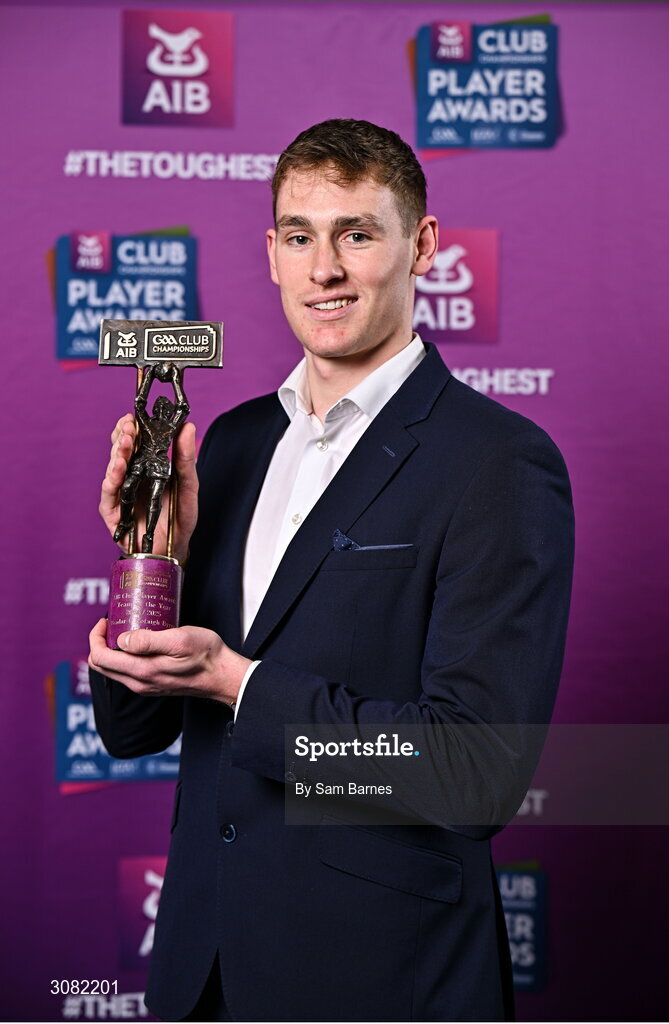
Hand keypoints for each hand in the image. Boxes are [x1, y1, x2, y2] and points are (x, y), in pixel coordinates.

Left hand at [88, 618, 249, 705]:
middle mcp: (139, 683)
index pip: (100, 658)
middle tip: (112, 622)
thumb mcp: (179, 640)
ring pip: (113, 670)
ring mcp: (145, 686)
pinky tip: (138, 642)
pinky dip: (124, 657)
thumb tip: (121, 639)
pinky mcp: (153, 685)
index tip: (106, 620)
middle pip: (102, 666)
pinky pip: (127, 672)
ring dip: (111, 649)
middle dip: (99, 642)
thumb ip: (148, 641)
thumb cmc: (206, 655)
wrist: (223, 676)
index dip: (95, 637)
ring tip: (125, 629)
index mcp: (142, 670)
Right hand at [99, 414, 197, 563]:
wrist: (175, 548)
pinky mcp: (113, 511)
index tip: (133, 416)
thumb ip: (186, 457)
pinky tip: (117, 468)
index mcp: (145, 466)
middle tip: (130, 426)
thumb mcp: (189, 484)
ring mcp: (120, 493)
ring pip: (113, 468)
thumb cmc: (179, 516)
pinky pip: (109, 493)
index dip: (131, 427)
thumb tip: (188, 427)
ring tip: (126, 443)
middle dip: (123, 436)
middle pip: (119, 450)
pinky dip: (112, 479)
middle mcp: (130, 477)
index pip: (133, 441)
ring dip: (118, 454)